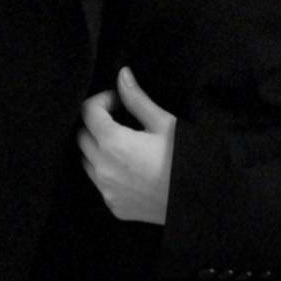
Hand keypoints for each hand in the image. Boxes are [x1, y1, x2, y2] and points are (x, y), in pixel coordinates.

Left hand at [76, 66, 175, 224]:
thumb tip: (122, 75)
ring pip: (86, 161)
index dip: (101, 100)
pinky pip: (99, 183)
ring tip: (124, 144)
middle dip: (96, 123)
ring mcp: (106, 190)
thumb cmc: (184, 158)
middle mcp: (103, 168)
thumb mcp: (164, 123)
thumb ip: (136, 98)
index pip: (87, 111)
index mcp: (113, 142)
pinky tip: (129, 168)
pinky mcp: (114, 206)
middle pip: (82, 136)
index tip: (117, 100)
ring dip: (97, 148)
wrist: (199, 198)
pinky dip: (106, 171)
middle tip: (119, 120)